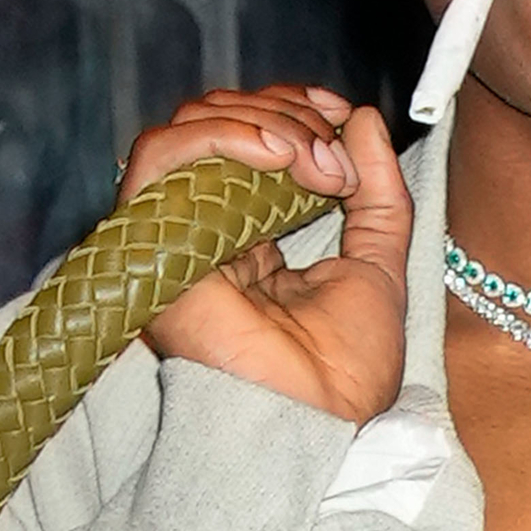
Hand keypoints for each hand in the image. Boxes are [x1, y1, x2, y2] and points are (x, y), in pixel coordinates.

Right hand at [131, 86, 412, 423]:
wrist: (321, 418)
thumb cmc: (346, 368)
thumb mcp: (379, 262)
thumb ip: (378, 192)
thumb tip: (365, 119)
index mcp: (252, 237)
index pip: (249, 141)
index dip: (293, 112)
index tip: (342, 115)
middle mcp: (206, 230)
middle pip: (217, 125)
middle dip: (285, 116)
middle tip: (334, 155)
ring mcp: (175, 234)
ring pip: (185, 130)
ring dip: (259, 122)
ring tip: (311, 157)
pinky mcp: (151, 241)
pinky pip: (160, 158)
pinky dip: (221, 136)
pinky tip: (277, 154)